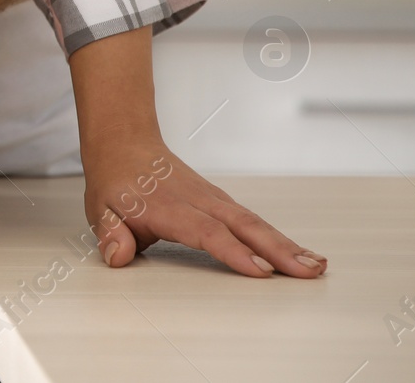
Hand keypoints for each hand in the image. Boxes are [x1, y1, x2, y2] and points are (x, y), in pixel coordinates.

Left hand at [83, 133, 327, 278]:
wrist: (124, 142)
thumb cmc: (114, 181)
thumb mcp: (98, 208)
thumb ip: (109, 234)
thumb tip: (117, 256)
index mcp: (168, 207)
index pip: (205, 232)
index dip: (233, 251)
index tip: (260, 271)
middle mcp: (197, 201)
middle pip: (242, 226)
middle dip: (277, 250)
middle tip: (307, 272)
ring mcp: (212, 199)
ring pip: (253, 222)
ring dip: (285, 244)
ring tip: (316, 267)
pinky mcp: (221, 201)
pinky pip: (252, 220)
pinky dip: (277, 237)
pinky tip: (299, 254)